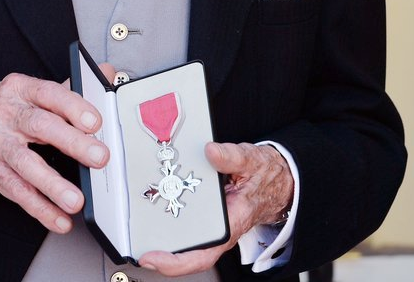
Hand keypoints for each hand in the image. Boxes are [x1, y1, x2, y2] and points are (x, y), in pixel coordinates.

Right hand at [0, 71, 111, 234]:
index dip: (74, 107)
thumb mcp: (29, 96)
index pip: (50, 93)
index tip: (96, 122)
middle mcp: (6, 112)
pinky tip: (59, 218)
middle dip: (72, 143)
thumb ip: (67, 90)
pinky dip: (41, 208)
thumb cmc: (4, 116)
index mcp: (21, 88)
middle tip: (99, 157)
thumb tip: (105, 74)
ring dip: (54, 185)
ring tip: (77, 200)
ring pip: (27, 163)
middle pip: (41, 126)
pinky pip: (18, 191)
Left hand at [138, 142, 292, 276]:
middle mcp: (220, 228)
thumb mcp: (252, 160)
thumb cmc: (266, 175)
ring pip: (186, 239)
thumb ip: (232, 156)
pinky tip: (155, 208)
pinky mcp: (209, 213)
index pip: (202, 253)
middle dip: (160, 251)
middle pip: (187, 251)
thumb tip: (210, 152)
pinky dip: (170, 219)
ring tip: (138, 228)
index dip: (174, 261)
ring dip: (162, 236)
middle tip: (135, 242)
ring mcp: (213, 223)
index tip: (151, 258)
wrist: (278, 179)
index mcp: (232, 222)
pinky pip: (188, 223)